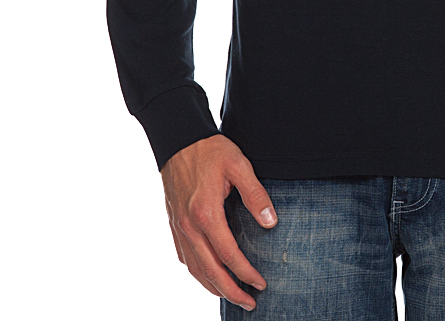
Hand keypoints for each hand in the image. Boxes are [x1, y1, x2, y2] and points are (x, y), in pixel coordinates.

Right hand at [160, 133, 277, 311]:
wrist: (178, 140)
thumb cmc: (210, 150)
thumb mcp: (239, 165)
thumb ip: (255, 194)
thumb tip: (270, 222)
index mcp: (207, 214)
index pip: (229, 255)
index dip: (246, 273)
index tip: (261, 284)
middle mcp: (190, 226)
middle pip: (210, 271)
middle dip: (231, 292)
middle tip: (250, 303)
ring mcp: (179, 227)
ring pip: (195, 269)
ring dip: (214, 287)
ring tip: (232, 296)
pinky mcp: (174, 224)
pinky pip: (185, 258)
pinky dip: (198, 273)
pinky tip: (209, 276)